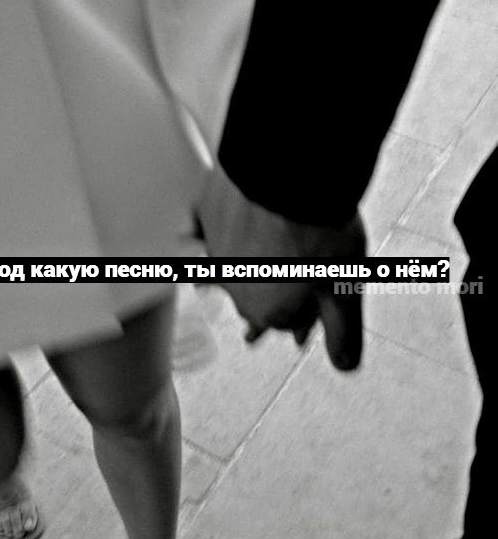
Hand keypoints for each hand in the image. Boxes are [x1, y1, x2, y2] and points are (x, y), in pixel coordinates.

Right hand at [197, 166, 365, 370]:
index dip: (301, 319)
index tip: (308, 320)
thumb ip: (342, 330)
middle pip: (253, 300)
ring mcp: (216, 252)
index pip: (284, 323)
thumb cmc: (320, 229)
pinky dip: (201, 236)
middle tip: (267, 311)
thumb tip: (344, 366)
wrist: (288, 171)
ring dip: (237, 273)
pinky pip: (199, 233)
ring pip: (227, 269)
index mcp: (268, 309)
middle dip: (267, 304)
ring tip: (235, 277)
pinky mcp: (206, 218)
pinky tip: (193, 236)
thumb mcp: (345, 286)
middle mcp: (236, 287)